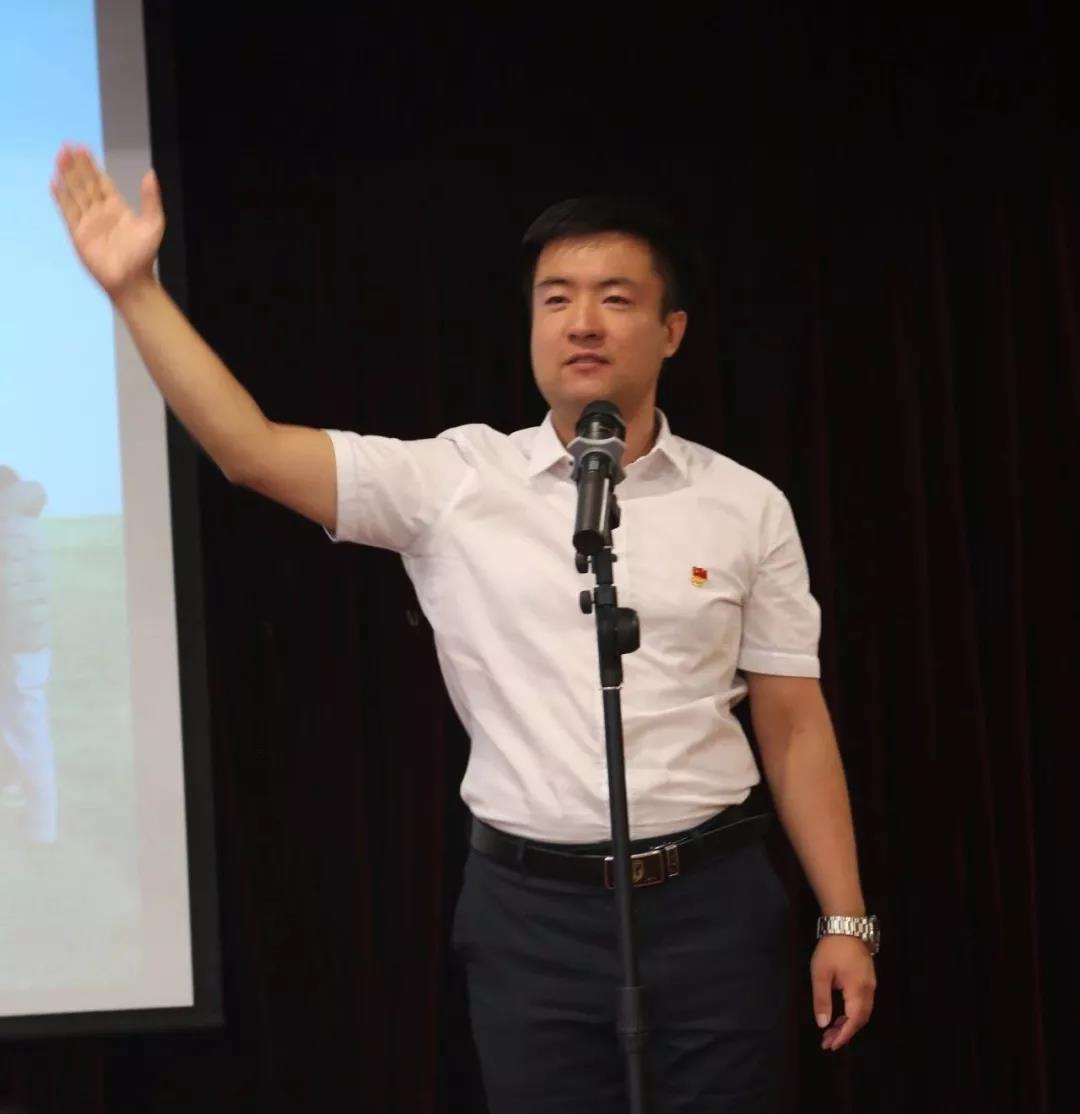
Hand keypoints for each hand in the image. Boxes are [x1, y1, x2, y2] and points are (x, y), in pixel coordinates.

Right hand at [50, 144, 164, 299]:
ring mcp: (88, 222)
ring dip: (67, 175)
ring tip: (60, 156)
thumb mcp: (153, 224)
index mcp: (118, 208)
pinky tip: (55, 182)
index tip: (83, 148)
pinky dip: (61, 197)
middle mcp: (101, 212)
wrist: (131, 281)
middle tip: (68, 145)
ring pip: (75, 193)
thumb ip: (150, 199)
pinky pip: (67, 211)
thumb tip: (151, 173)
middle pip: (85, 183)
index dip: (92, 165)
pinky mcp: (78, 233)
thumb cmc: (144, 255)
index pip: (101, 182)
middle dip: (77, 165)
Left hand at [811, 934, 875, 1051]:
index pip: (853, 1020)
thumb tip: (823, 1024)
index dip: (843, 1035)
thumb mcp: (820, 974)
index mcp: (858, 990)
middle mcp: (869, 990)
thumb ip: (822, 999)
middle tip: (828, 1041)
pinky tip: (841, 1015)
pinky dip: (852, 1013)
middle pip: (860, 1019)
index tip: (831, 1045)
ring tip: (831, 1032)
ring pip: (863, 1012)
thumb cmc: (831, 948)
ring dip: (848, 1024)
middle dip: (845, 1032)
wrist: (846, 925)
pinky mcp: (868, 979)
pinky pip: (863, 1003)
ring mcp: (871, 984)